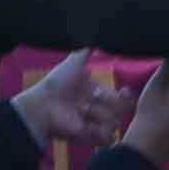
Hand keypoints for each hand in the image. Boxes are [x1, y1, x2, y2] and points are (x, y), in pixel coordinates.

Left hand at [14, 56, 136, 154]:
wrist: (42, 105)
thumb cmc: (57, 84)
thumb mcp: (73, 62)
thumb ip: (86, 50)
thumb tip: (97, 31)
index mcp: (99, 93)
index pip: (123, 97)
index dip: (126, 95)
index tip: (124, 90)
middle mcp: (99, 109)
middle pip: (123, 110)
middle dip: (112, 102)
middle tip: (94, 97)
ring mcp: (95, 124)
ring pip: (115, 123)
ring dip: (100, 114)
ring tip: (82, 111)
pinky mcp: (90, 138)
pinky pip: (107, 137)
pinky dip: (99, 131)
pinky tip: (85, 123)